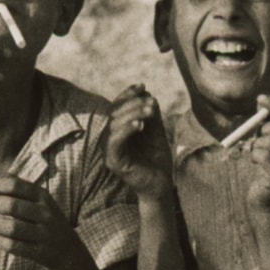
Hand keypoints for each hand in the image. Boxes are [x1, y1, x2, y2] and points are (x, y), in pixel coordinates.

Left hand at [0, 175, 84, 269]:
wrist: (69, 252)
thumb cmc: (45, 221)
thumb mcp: (40, 201)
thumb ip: (20, 189)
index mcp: (44, 196)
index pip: (15, 185)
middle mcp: (46, 214)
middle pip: (12, 205)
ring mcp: (45, 234)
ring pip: (12, 227)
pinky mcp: (41, 253)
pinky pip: (15, 246)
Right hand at [102, 85, 175, 200]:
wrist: (161, 183)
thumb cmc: (156, 157)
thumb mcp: (155, 130)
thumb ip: (150, 114)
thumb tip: (147, 93)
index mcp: (117, 130)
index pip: (117, 107)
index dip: (127, 94)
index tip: (142, 85)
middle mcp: (109, 138)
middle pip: (115, 113)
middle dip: (134, 104)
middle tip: (152, 102)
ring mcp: (109, 150)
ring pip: (114, 124)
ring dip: (133, 114)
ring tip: (150, 111)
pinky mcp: (113, 161)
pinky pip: (115, 141)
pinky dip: (126, 130)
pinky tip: (140, 125)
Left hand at [237, 95, 269, 211]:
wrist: (268, 197)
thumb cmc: (269, 163)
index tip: (260, 98)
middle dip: (262, 128)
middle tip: (257, 136)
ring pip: (269, 140)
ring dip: (256, 144)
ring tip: (257, 152)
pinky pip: (262, 154)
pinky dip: (254, 155)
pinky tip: (256, 162)